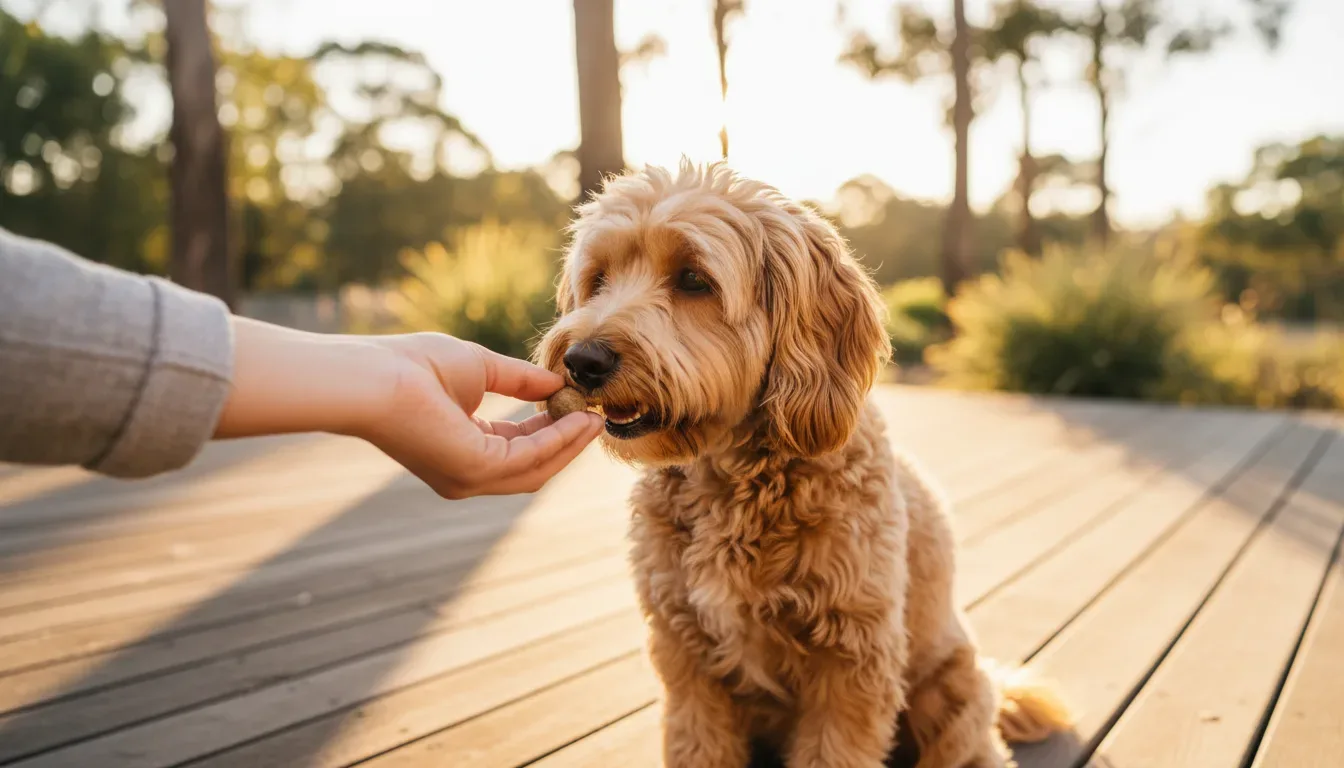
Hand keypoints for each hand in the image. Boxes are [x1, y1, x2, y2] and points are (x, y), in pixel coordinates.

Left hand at [215, 319, 604, 497]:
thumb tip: (556, 382)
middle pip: (531, 468)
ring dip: (570, 444)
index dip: (551, 431)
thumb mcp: (478, 367)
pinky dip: (558, 440)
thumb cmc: (411, 366)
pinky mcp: (474, 469)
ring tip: (595, 419)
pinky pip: (530, 457)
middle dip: (567, 444)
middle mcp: (464, 476)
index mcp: (460, 451)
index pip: (515, 448)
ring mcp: (468, 479)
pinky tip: (577, 419)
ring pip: (536, 469)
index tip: (578, 409)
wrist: (374, 377)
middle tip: (597, 420)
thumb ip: (518, 379)